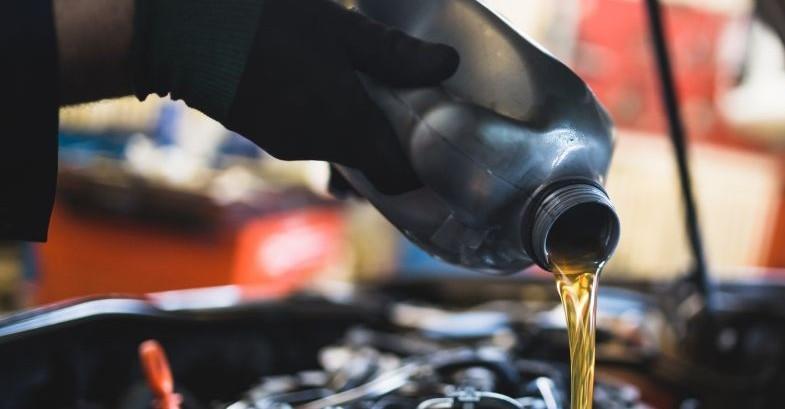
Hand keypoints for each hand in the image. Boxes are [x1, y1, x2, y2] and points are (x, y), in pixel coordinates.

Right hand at [131, 0, 458, 192]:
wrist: (172, 29)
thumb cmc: (259, 21)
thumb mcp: (338, 28)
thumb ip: (392, 53)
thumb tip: (447, 64)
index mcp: (345, 126)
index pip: (398, 177)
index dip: (421, 166)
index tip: (437, 139)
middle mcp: (317, 146)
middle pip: (372, 163)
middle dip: (393, 138)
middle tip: (408, 99)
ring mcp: (286, 142)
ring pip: (341, 146)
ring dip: (358, 123)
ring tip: (366, 81)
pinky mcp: (263, 131)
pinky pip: (311, 134)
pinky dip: (327, 117)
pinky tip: (325, 79)